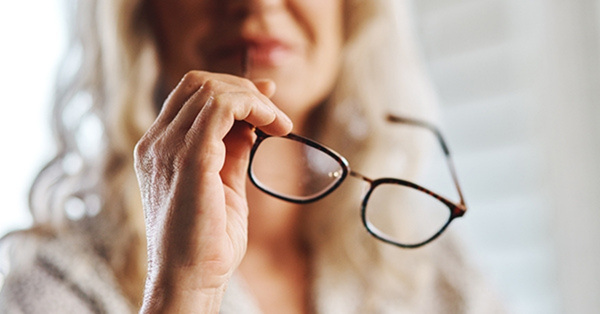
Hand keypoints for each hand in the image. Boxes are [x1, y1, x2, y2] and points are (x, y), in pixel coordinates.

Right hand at [134, 71, 291, 312]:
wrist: (190, 280)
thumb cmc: (206, 243)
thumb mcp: (222, 186)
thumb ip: (231, 152)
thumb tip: (250, 125)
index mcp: (159, 149)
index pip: (190, 96)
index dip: (231, 90)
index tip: (266, 97)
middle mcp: (157, 143)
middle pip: (199, 84)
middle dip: (244, 89)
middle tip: (275, 112)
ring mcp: (168, 148)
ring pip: (211, 89)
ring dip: (254, 99)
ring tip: (280, 122)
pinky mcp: (190, 158)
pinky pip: (222, 107)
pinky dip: (253, 107)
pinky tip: (273, 125)